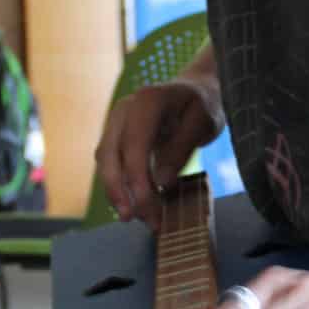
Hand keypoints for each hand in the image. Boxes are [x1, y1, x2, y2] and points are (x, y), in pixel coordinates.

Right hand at [94, 75, 223, 228]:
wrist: (194, 90)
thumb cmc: (202, 106)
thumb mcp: (202, 123)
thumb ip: (181, 149)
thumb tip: (162, 182)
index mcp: (148, 101)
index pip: (134, 144)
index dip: (136, 179)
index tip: (147, 206)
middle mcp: (124, 109)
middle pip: (110, 154)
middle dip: (119, 191)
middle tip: (134, 219)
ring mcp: (116, 121)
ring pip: (106, 161)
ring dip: (118, 192)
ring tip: (141, 218)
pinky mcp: (115, 135)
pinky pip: (111, 163)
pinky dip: (120, 185)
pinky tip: (136, 205)